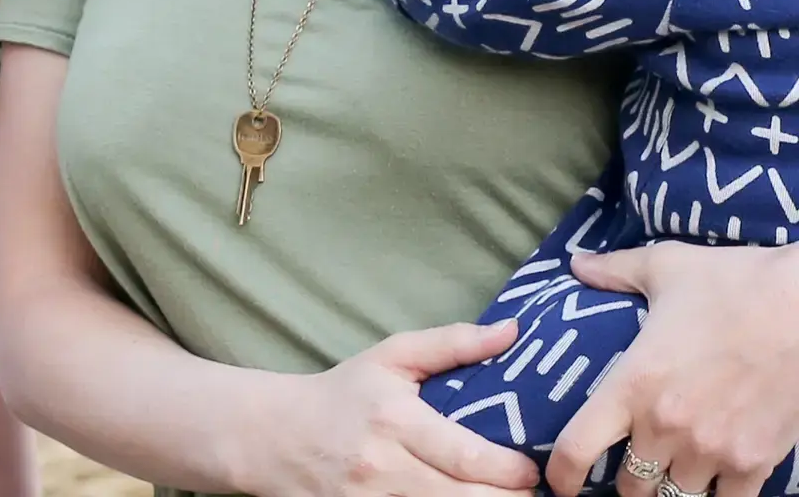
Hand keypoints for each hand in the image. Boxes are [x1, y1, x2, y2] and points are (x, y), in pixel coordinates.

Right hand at [245, 319, 536, 496]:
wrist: (278, 438)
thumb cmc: (345, 394)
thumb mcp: (392, 357)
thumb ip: (452, 344)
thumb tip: (512, 330)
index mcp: (396, 421)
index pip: (467, 457)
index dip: (512, 471)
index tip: (534, 468)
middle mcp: (386, 469)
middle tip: (533, 493)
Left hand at [548, 241, 798, 496]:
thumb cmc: (730, 282)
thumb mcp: (664, 267)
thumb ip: (615, 271)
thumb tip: (575, 264)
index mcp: (634, 382)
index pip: (579, 446)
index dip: (562, 472)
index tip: (559, 481)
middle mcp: (667, 427)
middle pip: (631, 487)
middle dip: (626, 479)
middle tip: (629, 463)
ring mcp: (712, 453)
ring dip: (669, 487)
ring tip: (670, 471)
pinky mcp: (754, 466)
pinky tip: (714, 480)